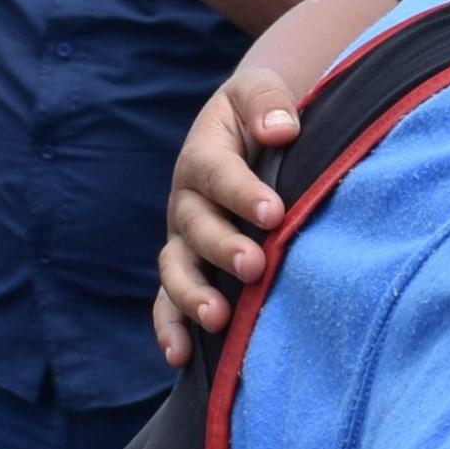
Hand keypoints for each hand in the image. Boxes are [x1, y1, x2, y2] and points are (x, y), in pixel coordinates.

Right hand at [154, 57, 304, 363]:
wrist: (248, 134)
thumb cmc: (261, 116)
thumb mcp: (259, 92)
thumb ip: (268, 103)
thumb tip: (282, 129)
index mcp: (204, 155)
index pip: (217, 173)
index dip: (242, 193)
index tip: (274, 212)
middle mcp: (187, 201)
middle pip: (196, 226)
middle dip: (223, 248)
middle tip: (255, 265)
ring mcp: (184, 240)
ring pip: (176, 269)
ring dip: (193, 295)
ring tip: (218, 318)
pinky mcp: (188, 270)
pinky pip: (167, 303)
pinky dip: (170, 329)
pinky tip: (180, 355)